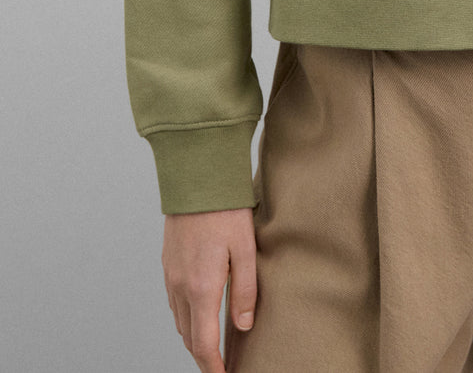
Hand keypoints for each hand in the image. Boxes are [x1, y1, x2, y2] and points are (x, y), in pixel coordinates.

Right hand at [162, 207, 257, 372]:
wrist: (196, 178)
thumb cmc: (226, 210)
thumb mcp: (246, 249)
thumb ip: (246, 291)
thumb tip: (243, 326)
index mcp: (201, 287)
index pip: (202, 343)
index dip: (212, 367)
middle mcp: (180, 286)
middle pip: (188, 336)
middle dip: (203, 355)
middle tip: (220, 366)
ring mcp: (170, 274)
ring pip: (179, 320)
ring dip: (193, 336)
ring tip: (211, 345)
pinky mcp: (167, 263)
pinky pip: (174, 301)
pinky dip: (185, 316)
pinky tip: (199, 312)